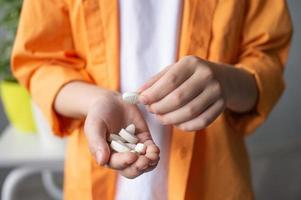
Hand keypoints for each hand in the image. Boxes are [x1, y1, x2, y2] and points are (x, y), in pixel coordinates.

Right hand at [84, 90, 159, 178]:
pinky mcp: (144, 140)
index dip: (125, 162)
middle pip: (131, 170)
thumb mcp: (94, 126)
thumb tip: (102, 162)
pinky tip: (155, 150)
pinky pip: (151, 151)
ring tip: (153, 156)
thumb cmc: (99, 114)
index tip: (132, 156)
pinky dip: (154, 153)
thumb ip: (96, 143)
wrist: (111, 101)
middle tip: (144, 160)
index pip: (117, 164)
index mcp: (107, 155)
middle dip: (139, 167)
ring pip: (144, 164)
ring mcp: (134, 148)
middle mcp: (121, 155)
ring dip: (150, 163)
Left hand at [138, 56, 257, 130]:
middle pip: (179, 98)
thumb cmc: (189, 75)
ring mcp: (217, 91)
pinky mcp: (221, 106)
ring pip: (190, 112)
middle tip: (151, 111)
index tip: (142, 101)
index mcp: (192, 63)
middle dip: (161, 108)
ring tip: (161, 118)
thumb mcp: (174, 71)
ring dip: (171, 119)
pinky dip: (185, 126)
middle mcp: (207, 75)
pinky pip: (201, 122)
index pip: (171, 80)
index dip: (154, 93)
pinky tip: (176, 123)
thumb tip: (137, 95)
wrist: (222, 79)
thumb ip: (155, 82)